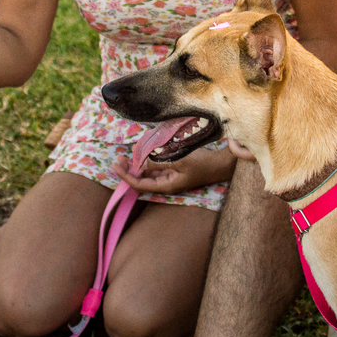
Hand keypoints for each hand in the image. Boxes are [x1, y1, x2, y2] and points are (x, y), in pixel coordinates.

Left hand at [111, 146, 236, 194]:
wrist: (220, 164)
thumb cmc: (202, 163)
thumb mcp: (180, 160)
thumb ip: (160, 162)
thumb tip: (142, 162)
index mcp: (167, 186)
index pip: (139, 185)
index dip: (126, 176)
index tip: (115, 165)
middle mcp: (166, 183)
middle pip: (142, 179)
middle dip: (129, 169)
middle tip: (119, 158)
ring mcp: (170, 177)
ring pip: (148, 173)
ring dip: (138, 164)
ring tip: (128, 153)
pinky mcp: (174, 170)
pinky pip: (157, 166)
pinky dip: (148, 160)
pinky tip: (144, 151)